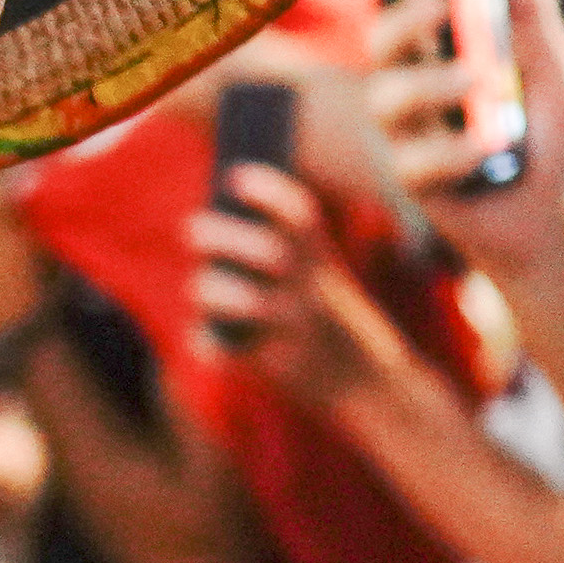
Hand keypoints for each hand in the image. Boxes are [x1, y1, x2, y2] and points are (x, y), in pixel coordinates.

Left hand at [187, 165, 414, 408]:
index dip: (267, 192)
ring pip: (242, 301)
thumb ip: (287, 242)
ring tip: (201, 288)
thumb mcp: (323, 271)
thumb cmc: (332, 317)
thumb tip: (223, 209)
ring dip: (207, 288)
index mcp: (320, 261)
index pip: (300, 216)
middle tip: (193, 230)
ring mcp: (294, 329)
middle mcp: (309, 290)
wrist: (370, 385)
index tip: (234, 177)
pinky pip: (226, 352)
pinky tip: (205, 337)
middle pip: (267, 252)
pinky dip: (206, 343)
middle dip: (217, 234)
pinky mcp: (275, 366)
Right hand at [363, 0, 563, 271]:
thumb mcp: (554, 67)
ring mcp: (408, 130)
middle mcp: (415, 80)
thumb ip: (533, 14)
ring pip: (387, 96)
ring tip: (481, 80)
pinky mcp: (412, 179)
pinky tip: (493, 149)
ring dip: (434, 82)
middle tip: (447, 2)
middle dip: (408, 16)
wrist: (558, 214)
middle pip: (381, 37)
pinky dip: (458, 149)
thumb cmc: (549, 136)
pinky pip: (417, 158)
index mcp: (445, 44)